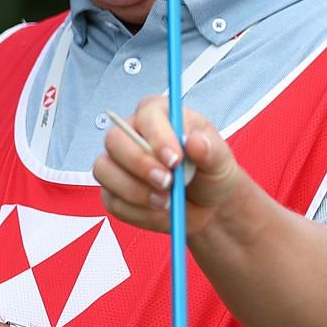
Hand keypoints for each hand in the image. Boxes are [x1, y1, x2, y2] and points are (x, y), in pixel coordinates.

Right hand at [94, 96, 242, 234]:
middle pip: (115, 140)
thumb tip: (196, 141)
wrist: (207, 206)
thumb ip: (211, 149)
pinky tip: (159, 210)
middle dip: (140, 165)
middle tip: (167, 183)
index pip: (147, 116)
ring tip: (167, 201)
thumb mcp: (221, 160)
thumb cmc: (210, 173)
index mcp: (159, 115)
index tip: (175, 159)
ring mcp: (118, 163)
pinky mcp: (113, 191)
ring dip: (136, 191)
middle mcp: (133, 134)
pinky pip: (112, 201)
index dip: (158, 137)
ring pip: (105, 171)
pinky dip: (137, 211)